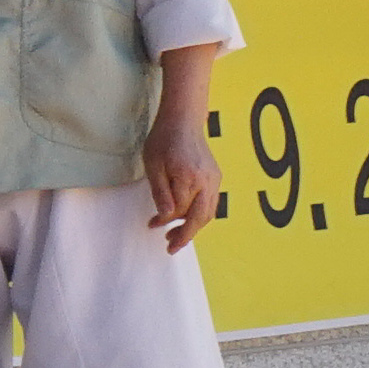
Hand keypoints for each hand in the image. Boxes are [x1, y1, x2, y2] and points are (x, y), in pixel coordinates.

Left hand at [144, 99, 221, 253]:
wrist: (183, 120)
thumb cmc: (164, 140)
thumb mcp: (153, 166)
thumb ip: (161, 192)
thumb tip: (166, 217)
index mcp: (189, 178)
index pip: (179, 210)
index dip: (166, 221)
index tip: (152, 225)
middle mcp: (207, 181)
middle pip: (200, 217)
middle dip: (186, 234)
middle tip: (171, 246)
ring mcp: (215, 179)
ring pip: (209, 212)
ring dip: (194, 226)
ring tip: (176, 235)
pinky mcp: (216, 177)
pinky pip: (210, 202)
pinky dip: (199, 214)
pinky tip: (185, 217)